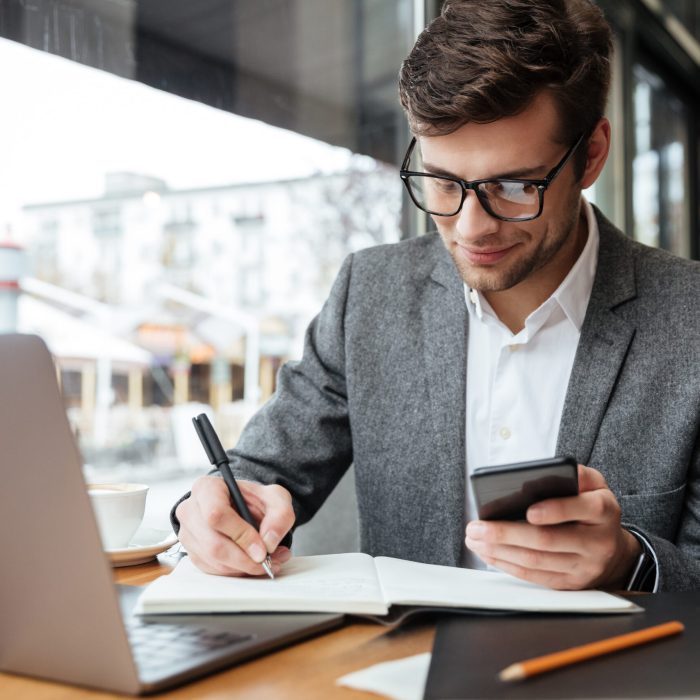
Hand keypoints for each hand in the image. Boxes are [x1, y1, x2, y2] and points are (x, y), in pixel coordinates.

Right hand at [176, 475, 294, 576]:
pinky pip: (213, 570)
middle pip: (213, 544)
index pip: (216, 514)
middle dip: (245, 559)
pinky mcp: (192, 553)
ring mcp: (188, 533)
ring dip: (244, 567)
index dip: (241, 535)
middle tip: (269, 561)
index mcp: (207, 488)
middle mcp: (190, 510)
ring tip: (269, 561)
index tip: (263, 549)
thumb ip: (280, 515)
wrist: (244, 507)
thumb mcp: (276, 498)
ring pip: (213, 561)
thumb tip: (269, 541)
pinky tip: (253, 563)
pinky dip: (236, 571)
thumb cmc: (255, 500)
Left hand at [465, 464, 640, 589]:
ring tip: (475, 539)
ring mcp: (584, 567)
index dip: (555, 511)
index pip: (582, 509)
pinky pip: (535, 577)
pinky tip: (489, 554)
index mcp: (603, 511)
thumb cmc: (592, 507)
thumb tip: (547, 472)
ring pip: (537, 562)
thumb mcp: (594, 484)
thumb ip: (576, 474)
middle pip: (549, 540)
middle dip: (507, 533)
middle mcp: (598, 542)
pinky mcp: (570, 583)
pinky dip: (508, 565)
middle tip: (477, 527)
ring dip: (500, 551)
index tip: (528, 510)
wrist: (613, 548)